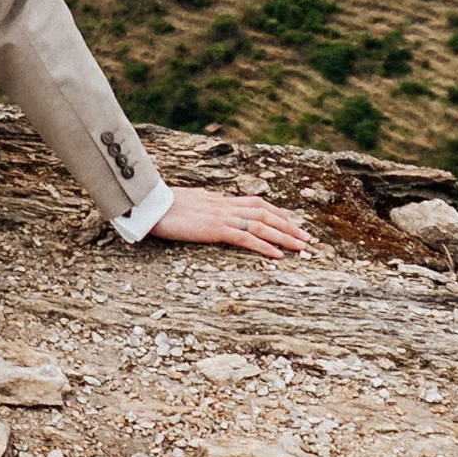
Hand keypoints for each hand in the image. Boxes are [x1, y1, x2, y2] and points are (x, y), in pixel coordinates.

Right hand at [148, 188, 310, 256]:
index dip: (277, 214)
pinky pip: (246, 238)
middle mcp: (225, 206)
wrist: (149, 204)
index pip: (257, 204)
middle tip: (308, 238)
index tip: (292, 223)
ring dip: (285, 237)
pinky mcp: (215, 229)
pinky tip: (278, 255)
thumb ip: (203, 204)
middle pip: (267, 214)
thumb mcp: (189, 202)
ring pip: (262, 225)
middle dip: (290, 227)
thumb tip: (209, 203)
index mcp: (220, 200)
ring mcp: (222, 217)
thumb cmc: (162, 205)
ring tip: (302, 247)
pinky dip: (264, 247)